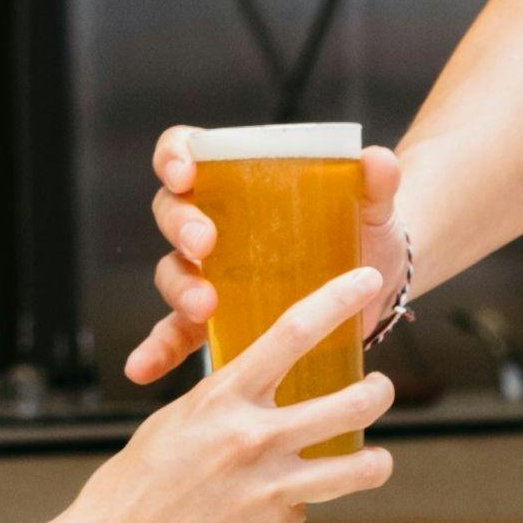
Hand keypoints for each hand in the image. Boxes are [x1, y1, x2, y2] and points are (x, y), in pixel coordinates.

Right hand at [51, 268, 396, 522]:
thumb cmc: (131, 489)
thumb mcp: (174, 427)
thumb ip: (220, 408)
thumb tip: (256, 399)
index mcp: (221, 399)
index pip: (293, 332)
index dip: (338, 300)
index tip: (368, 280)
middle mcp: (253, 439)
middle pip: (351, 402)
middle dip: (377, 392)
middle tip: (380, 389)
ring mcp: (270, 491)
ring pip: (358, 468)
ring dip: (375, 462)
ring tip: (376, 461)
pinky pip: (302, 511)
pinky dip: (290, 510)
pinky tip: (258, 518)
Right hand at [123, 127, 418, 387]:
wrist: (376, 282)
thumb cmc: (364, 231)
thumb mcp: (373, 208)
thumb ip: (376, 184)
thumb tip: (379, 160)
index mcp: (238, 180)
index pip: (186, 151)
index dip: (175, 156)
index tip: (187, 173)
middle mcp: (214, 221)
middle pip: (173, 212)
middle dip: (181, 225)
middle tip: (204, 243)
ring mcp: (209, 272)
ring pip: (174, 270)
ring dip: (180, 286)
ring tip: (203, 306)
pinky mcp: (214, 318)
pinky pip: (176, 332)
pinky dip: (157, 350)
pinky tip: (143, 370)